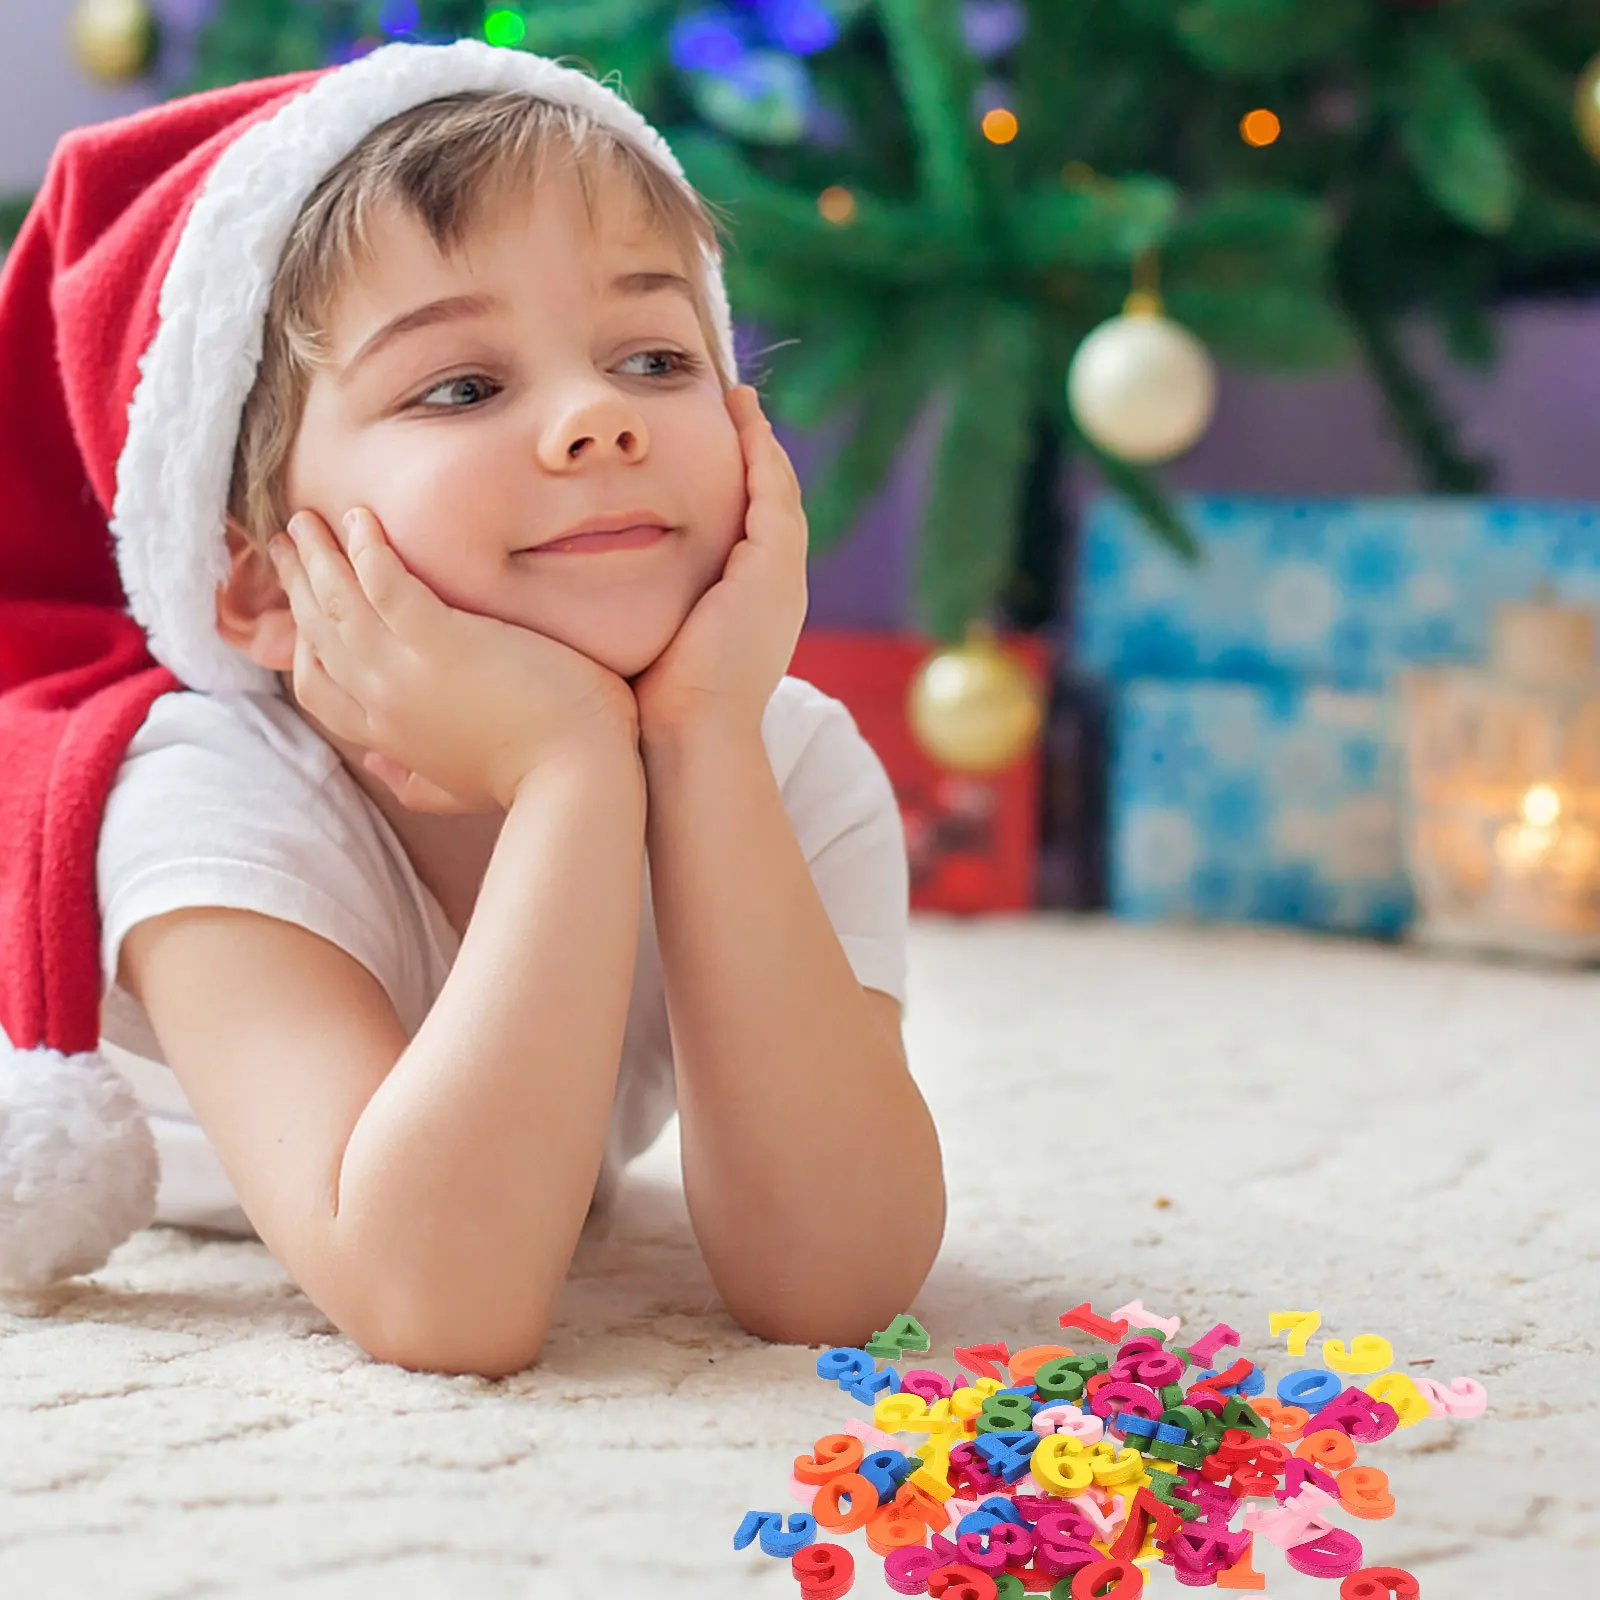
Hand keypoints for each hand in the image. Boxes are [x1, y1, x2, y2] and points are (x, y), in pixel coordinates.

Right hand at [269, 506, 637, 811]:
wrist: (579, 777)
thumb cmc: (534, 777)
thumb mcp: (457, 789)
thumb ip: (414, 781)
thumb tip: (379, 771)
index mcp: (385, 735)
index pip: (318, 686)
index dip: (303, 640)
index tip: (303, 604)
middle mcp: (382, 703)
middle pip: (320, 633)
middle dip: (298, 583)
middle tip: (287, 542)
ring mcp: (406, 673)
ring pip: (339, 602)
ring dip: (317, 555)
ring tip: (305, 516)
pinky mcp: (444, 642)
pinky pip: (386, 583)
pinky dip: (368, 548)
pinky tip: (363, 518)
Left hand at [630, 385, 807, 743]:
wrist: (689, 741)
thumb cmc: (652, 712)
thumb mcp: (646, 650)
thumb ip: (634, 617)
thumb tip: (585, 605)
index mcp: (750, 611)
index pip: (749, 534)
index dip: (735, 489)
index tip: (708, 454)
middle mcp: (776, 591)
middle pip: (772, 505)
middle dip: (756, 456)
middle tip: (737, 408)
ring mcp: (780, 577)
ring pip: (778, 492)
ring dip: (761, 443)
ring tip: (740, 402)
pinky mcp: (773, 566)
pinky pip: (773, 492)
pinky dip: (760, 453)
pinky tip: (741, 420)